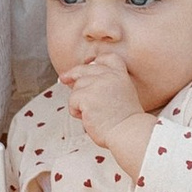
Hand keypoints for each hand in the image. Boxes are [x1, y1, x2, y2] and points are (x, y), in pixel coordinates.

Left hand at [64, 35, 153, 172]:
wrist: (128, 133)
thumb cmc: (124, 122)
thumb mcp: (122, 96)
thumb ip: (107, 86)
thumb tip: (81, 80)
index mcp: (121, 76)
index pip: (108, 58)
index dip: (97, 61)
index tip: (90, 64)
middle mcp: (109, 76)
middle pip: (84, 69)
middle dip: (72, 74)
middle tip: (63, 79)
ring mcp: (98, 84)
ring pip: (77, 87)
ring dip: (79, 102)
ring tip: (93, 114)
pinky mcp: (86, 95)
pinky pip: (72, 101)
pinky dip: (76, 111)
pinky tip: (88, 118)